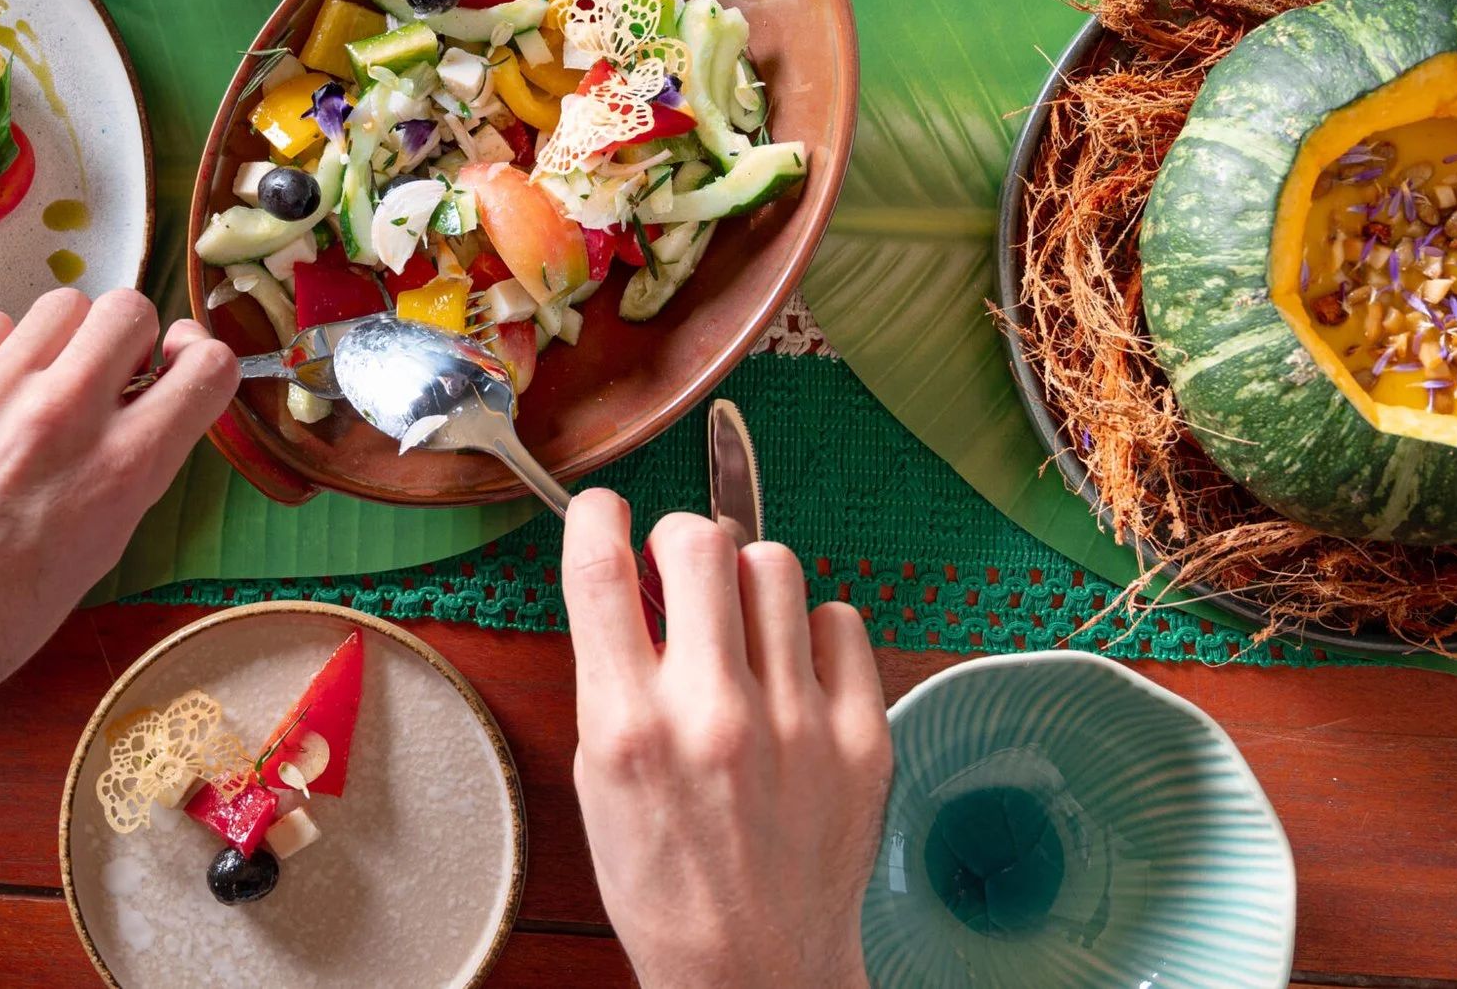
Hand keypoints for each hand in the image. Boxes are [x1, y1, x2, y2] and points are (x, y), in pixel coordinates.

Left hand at [0, 288, 236, 810]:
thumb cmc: (0, 611)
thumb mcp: (100, 546)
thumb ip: (132, 462)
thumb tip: (146, 396)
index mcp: (121, 470)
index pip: (205, 366)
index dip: (198, 359)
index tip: (177, 366)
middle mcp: (63, 417)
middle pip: (130, 308)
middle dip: (126, 338)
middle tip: (101, 376)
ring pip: (60, 306)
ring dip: (60, 341)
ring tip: (33, 389)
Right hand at [563, 493, 890, 988]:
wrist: (753, 968)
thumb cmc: (666, 881)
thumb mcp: (598, 778)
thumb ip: (612, 674)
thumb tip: (631, 580)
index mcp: (628, 727)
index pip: (600, 567)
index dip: (596, 516)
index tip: (604, 513)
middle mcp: (712, 716)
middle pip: (698, 540)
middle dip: (680, 540)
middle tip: (681, 571)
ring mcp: (796, 722)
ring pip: (773, 563)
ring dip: (747, 582)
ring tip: (741, 630)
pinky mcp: (860, 735)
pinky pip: (838, 619)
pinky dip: (812, 633)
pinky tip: (795, 674)